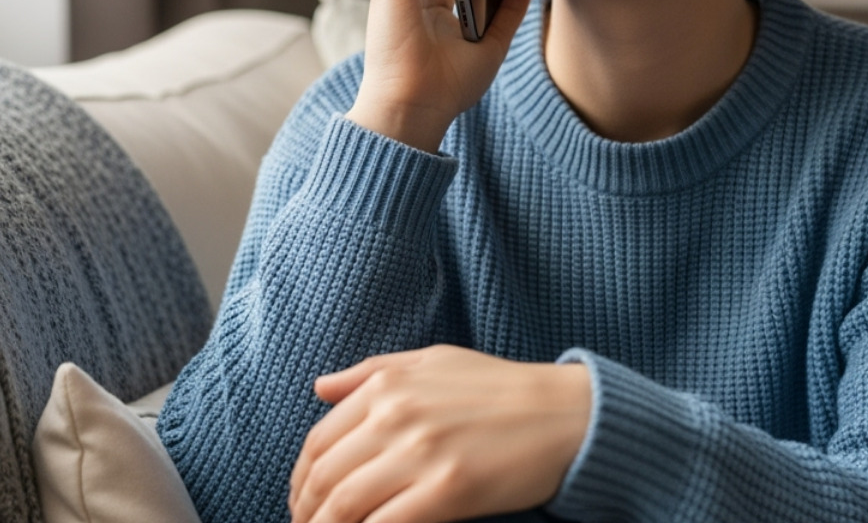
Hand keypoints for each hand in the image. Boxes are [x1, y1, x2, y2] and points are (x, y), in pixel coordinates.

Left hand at [288, 345, 591, 522]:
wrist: (566, 414)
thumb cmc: (503, 388)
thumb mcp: (435, 360)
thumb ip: (372, 372)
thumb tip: (320, 387)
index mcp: (388, 385)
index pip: (318, 442)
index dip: (301, 481)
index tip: (303, 503)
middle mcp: (397, 415)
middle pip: (324, 478)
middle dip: (306, 513)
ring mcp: (421, 453)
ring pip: (343, 507)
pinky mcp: (447, 490)